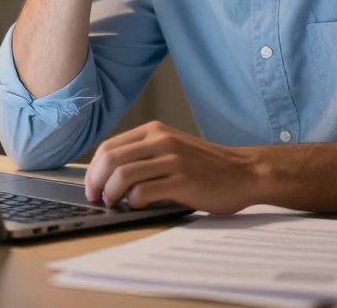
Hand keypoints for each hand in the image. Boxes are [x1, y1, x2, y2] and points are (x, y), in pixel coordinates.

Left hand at [84, 121, 256, 213]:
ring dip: (112, 194)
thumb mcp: (173, 148)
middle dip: (96, 182)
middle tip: (96, 198)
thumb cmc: (207, 166)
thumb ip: (146, 154)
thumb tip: (109, 175)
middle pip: (111, 159)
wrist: (245, 172)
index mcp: (155, 130)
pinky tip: (139, 206)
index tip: (91, 186)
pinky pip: (143, 191)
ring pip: (123, 174)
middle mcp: (161, 140)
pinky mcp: (182, 180)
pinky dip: (134, 202)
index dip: (93, 169)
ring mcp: (172, 159)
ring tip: (115, 204)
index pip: (109, 146)